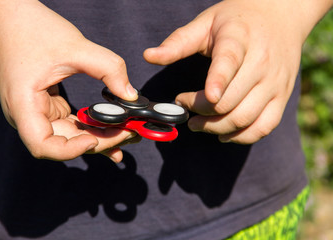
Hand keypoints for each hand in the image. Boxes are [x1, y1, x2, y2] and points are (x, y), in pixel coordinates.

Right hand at [0, 0, 137, 160]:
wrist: (9, 19)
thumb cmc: (31, 29)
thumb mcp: (74, 46)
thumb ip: (107, 68)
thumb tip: (131, 95)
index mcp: (24, 104)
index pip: (43, 145)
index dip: (70, 149)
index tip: (95, 139)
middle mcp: (29, 116)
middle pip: (65, 143)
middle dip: (100, 142)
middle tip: (130, 134)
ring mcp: (39, 113)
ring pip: (72, 136)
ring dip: (101, 137)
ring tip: (129, 134)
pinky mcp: (49, 107)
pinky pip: (73, 124)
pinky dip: (94, 127)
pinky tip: (114, 130)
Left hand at [144, 0, 329, 143]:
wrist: (281, 15)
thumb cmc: (237, 20)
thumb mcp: (206, 23)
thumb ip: (178, 41)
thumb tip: (148, 56)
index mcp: (239, 39)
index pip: (228, 62)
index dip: (215, 82)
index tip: (197, 98)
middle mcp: (261, 62)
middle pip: (229, 101)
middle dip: (200, 111)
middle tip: (183, 107)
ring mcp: (275, 82)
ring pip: (244, 118)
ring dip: (215, 128)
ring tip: (197, 123)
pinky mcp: (283, 96)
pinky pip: (264, 127)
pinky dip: (242, 136)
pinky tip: (223, 134)